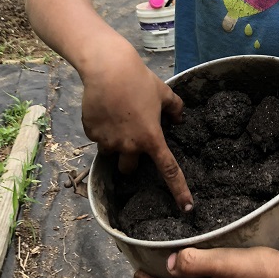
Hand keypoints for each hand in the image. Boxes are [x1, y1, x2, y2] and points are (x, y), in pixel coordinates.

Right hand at [80, 41, 192, 210]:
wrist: (108, 68)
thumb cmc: (139, 80)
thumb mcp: (164, 92)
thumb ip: (175, 108)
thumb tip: (178, 118)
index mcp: (151, 138)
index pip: (169, 170)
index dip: (179, 190)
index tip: (187, 208)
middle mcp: (129, 146)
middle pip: (129, 169)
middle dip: (130, 159)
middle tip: (130, 139)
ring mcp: (108, 141)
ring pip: (111, 152)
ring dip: (114, 143)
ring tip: (115, 118)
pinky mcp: (91, 133)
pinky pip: (97, 138)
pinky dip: (101, 129)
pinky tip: (104, 110)